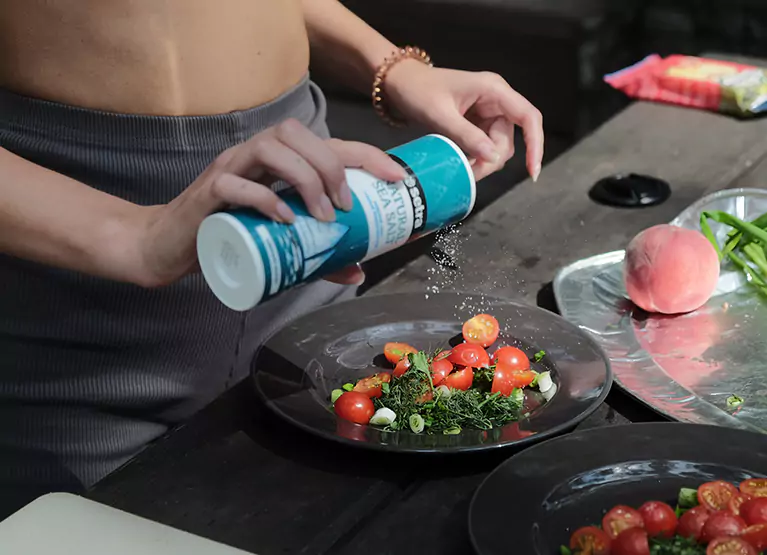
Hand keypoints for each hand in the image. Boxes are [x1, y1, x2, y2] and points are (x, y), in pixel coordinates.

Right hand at [134, 119, 405, 287]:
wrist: (169, 249)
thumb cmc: (227, 238)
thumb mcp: (281, 246)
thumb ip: (318, 256)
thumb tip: (358, 269)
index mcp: (278, 162)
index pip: (325, 143)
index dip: (364, 155)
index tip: (396, 178)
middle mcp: (254, 156)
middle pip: (298, 135)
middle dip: (333, 165)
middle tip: (348, 206)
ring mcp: (229, 170)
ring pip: (270, 148)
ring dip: (305, 178)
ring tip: (323, 216)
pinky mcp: (206, 193)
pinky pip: (235, 184)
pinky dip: (265, 198)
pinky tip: (285, 220)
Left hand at [385, 61, 543, 180]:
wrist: (400, 83)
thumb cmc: (417, 91)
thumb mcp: (440, 115)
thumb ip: (466, 136)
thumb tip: (493, 157)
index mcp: (494, 90)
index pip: (528, 117)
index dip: (535, 145)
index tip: (532, 171)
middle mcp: (497, 99)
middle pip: (510, 139)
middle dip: (492, 159)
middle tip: (469, 173)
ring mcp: (488, 111)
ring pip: (497, 146)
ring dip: (483, 161)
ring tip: (460, 167)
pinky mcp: (478, 122)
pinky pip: (485, 146)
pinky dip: (475, 157)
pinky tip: (461, 161)